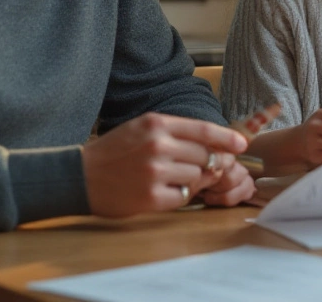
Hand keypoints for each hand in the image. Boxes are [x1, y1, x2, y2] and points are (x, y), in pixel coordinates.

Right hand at [81, 112, 247, 217]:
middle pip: (205, 155)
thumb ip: (175, 133)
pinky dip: (178, 195)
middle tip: (200, 168)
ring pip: (197, 176)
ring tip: (170, 178)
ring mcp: (155, 172)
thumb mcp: (142, 129)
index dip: (227, 138)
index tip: (242, 144)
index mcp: (156, 124)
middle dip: (208, 163)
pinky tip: (161, 191)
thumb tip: (213, 144)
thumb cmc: (114, 152)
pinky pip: (183, 197)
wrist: (79, 176)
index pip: (203, 129)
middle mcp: (158, 145)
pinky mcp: (151, 197)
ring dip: (191, 180)